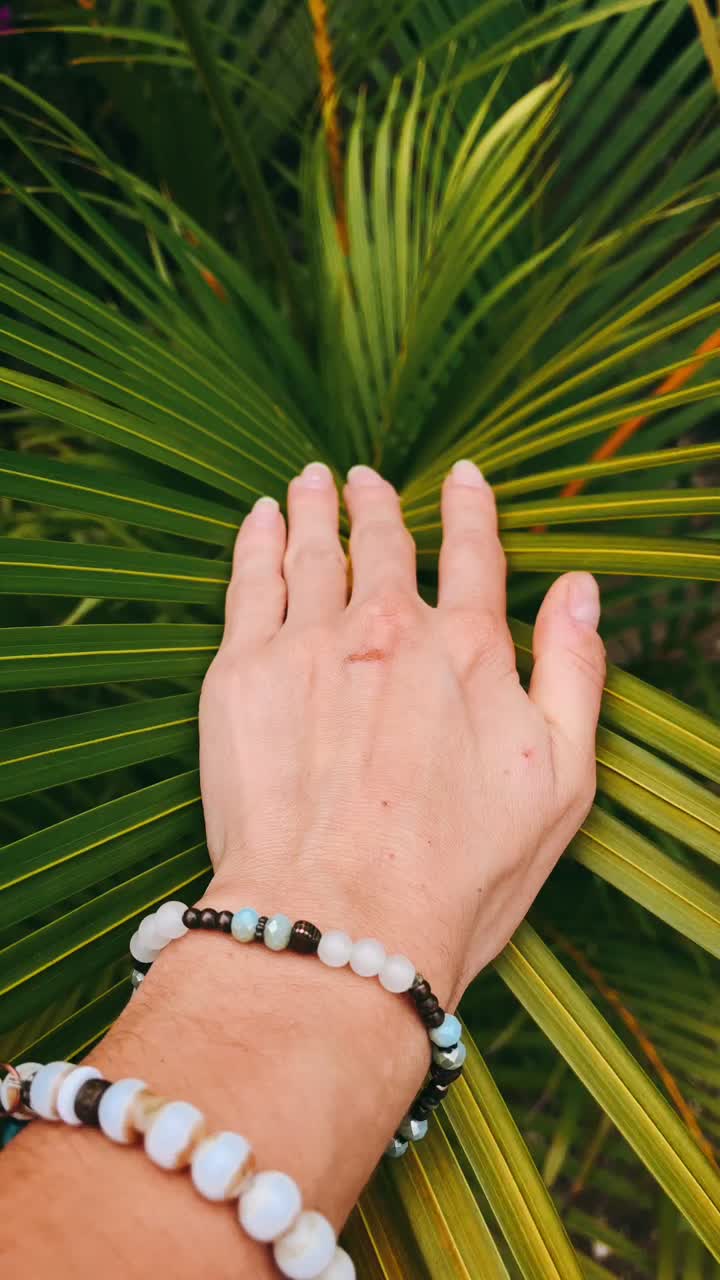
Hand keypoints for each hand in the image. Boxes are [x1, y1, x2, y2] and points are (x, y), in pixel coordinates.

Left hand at [199, 460, 604, 1004]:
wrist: (339, 922)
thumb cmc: (460, 872)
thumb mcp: (562, 781)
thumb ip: (575, 672)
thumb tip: (582, 591)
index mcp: (471, 651)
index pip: (475, 555)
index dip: (470, 509)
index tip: (463, 477)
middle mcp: (390, 629)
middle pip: (385, 544)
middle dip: (379, 504)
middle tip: (364, 479)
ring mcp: (311, 644)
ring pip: (314, 550)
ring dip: (315, 508)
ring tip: (311, 481)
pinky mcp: (243, 672)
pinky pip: (251, 581)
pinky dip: (257, 541)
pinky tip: (259, 519)